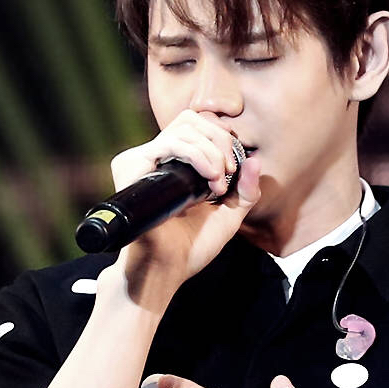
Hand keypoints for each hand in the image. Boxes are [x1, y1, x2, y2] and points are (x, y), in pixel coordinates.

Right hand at [102, 111, 260, 304]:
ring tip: (217, 182)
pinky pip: (169, 141)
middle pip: (193, 119)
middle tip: (227, 174)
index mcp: (179, 165)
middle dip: (220, 141)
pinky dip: (196, 154)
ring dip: (211, 151)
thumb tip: (255, 160)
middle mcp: (160, 158)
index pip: (200, 126)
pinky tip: (208, 178)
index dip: (222, 138)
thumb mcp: (229, 216)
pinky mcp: (133, 164)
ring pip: (183, 127)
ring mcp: (145, 159)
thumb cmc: (192, 247)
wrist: (167, 268)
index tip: (233, 170)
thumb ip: (245, 190)